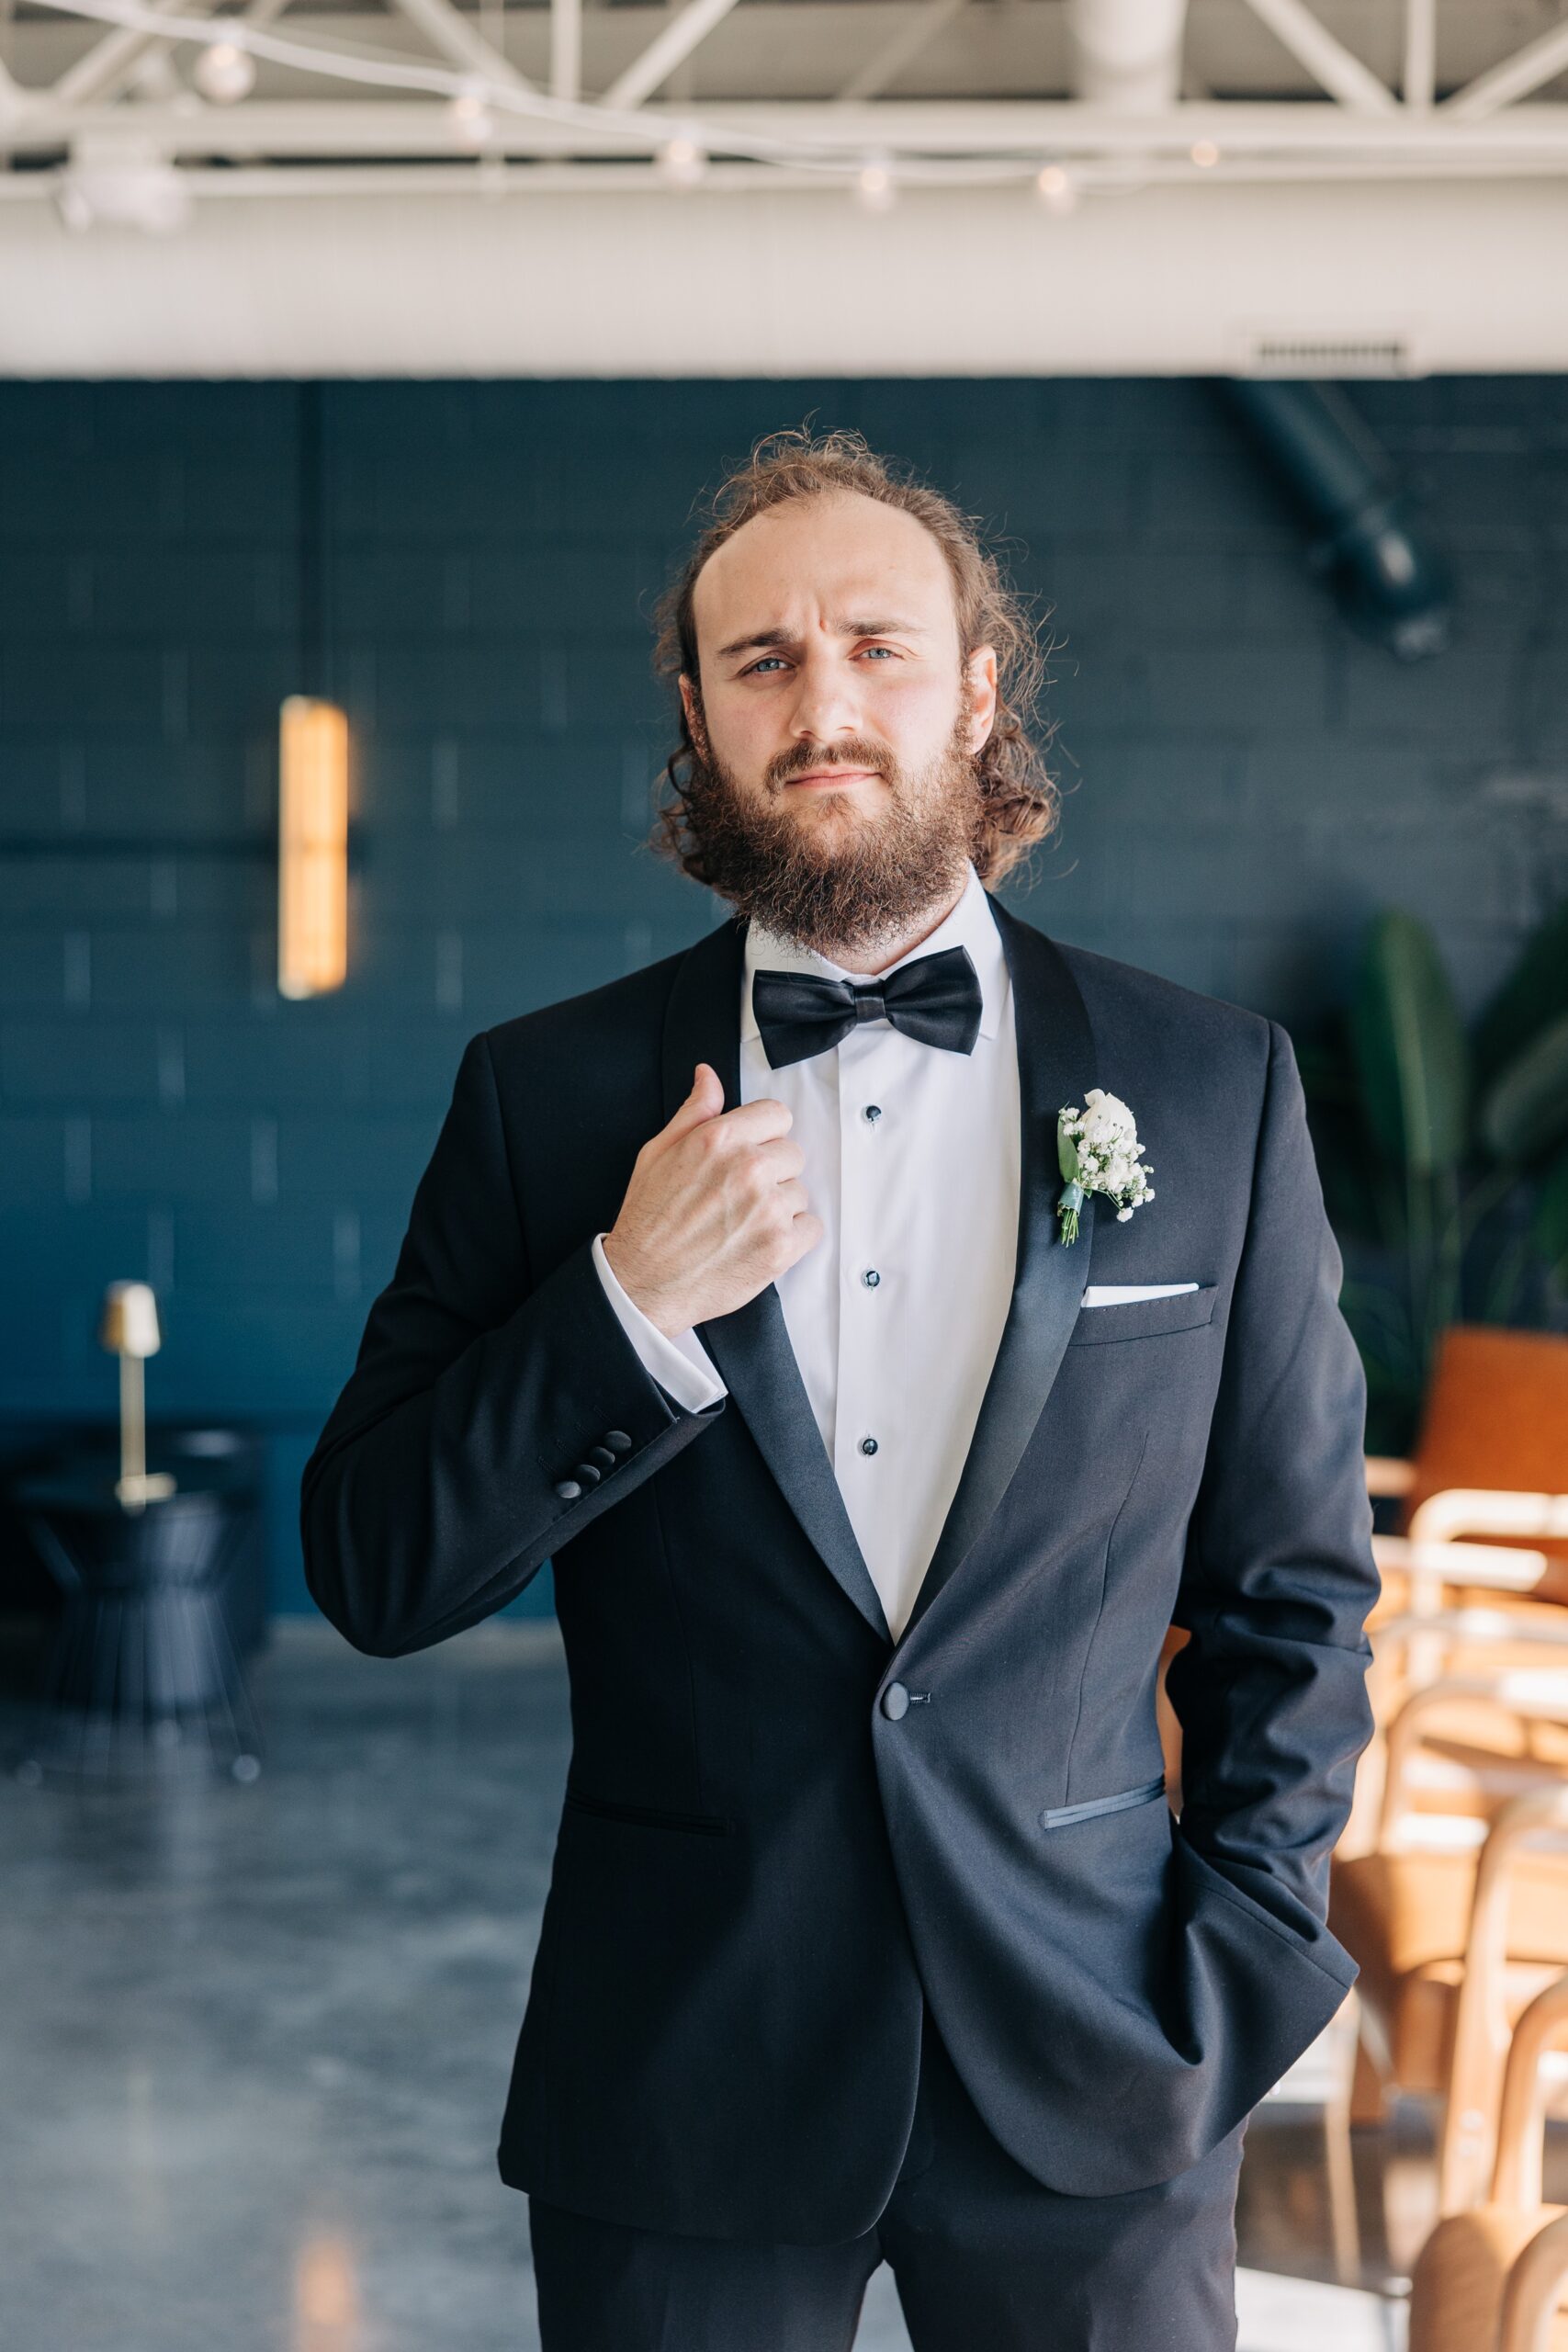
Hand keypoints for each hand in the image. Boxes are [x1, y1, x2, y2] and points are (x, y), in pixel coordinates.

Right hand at [603, 1064, 822, 1334]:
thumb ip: (694, 1112)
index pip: (778, 1114)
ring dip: (779, 1206)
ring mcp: (768, 1209)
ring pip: (800, 1192)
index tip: (750, 1153)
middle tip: (739, 1194)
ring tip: (742, 1221)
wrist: (643, 1282)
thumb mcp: (658, 1153)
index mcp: (720, 1139)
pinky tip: (758, 1240)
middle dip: (772, 1171)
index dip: (763, 1134)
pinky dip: (792, 1236)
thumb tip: (708, 1075)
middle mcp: (748, 1169)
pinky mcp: (781, 1247)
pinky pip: (811, 1227)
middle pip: (793, 1153)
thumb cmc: (648, 1220)